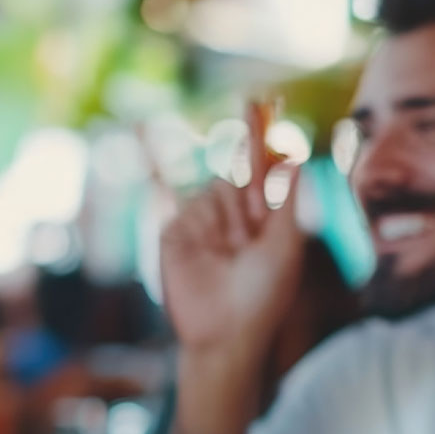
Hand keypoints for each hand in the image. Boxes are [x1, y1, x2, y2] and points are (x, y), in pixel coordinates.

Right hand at [159, 103, 304, 353]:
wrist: (224, 333)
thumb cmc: (263, 295)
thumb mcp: (286, 245)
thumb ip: (289, 201)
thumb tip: (296, 157)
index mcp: (264, 221)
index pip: (262, 170)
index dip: (262, 137)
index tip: (263, 100)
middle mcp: (233, 219)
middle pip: (237, 172)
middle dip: (247, 145)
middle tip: (255, 115)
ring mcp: (203, 225)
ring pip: (213, 191)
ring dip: (223, 214)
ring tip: (225, 253)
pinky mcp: (174, 234)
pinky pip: (176, 201)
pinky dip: (155, 168)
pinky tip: (138, 133)